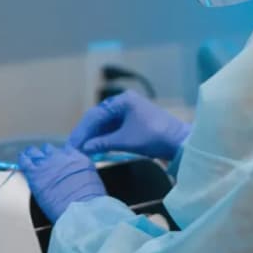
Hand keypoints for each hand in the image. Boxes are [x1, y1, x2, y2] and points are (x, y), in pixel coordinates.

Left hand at [17, 143, 106, 222]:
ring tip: (29, 157)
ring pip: (35, 152)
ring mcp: (47, 164)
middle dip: (47, 155)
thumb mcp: (91, 180)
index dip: (61, 155)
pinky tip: (22, 160)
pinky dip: (23, 159)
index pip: (65, 149)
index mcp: (76, 158)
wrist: (80, 209)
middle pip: (49, 149)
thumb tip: (76, 176)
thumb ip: (81, 173)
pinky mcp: (34, 173)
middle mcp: (61, 157)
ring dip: (33, 155)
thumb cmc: (88, 200)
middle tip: (45, 162)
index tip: (59, 160)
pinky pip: (25, 161)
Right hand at [68, 90, 191, 160]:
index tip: (73, 146)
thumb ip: (103, 143)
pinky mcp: (134, 123)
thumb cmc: (154, 137)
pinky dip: (104, 140)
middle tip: (74, 149)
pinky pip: (113, 130)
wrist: (180, 143)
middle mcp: (124, 103)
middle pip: (98, 119)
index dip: (82, 132)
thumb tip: (85, 148)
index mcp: (122, 101)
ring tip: (82, 151)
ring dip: (95, 138)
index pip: (95, 115)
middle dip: (86, 135)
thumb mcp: (126, 140)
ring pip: (105, 125)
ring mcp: (129, 112)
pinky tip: (96, 149)